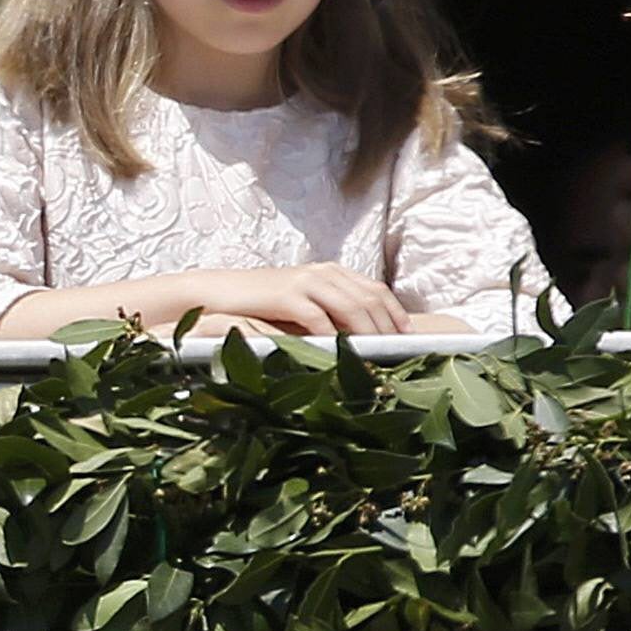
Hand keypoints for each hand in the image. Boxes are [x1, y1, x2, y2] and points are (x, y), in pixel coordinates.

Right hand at [179, 263, 412, 338]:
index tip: (409, 337)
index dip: (396, 313)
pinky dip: (336, 339)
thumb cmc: (262, 305)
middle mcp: (323, 272)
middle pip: (370, 299)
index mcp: (331, 272)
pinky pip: (320, 319)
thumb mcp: (302, 303)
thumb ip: (329, 312)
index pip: (376, 290)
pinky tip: (343, 356)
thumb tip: (361, 339)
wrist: (221, 293)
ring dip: (369, 335)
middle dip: (388, 328)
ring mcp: (306, 282)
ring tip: (381, 358)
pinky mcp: (288, 296)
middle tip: (400, 354)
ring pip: (352, 307)